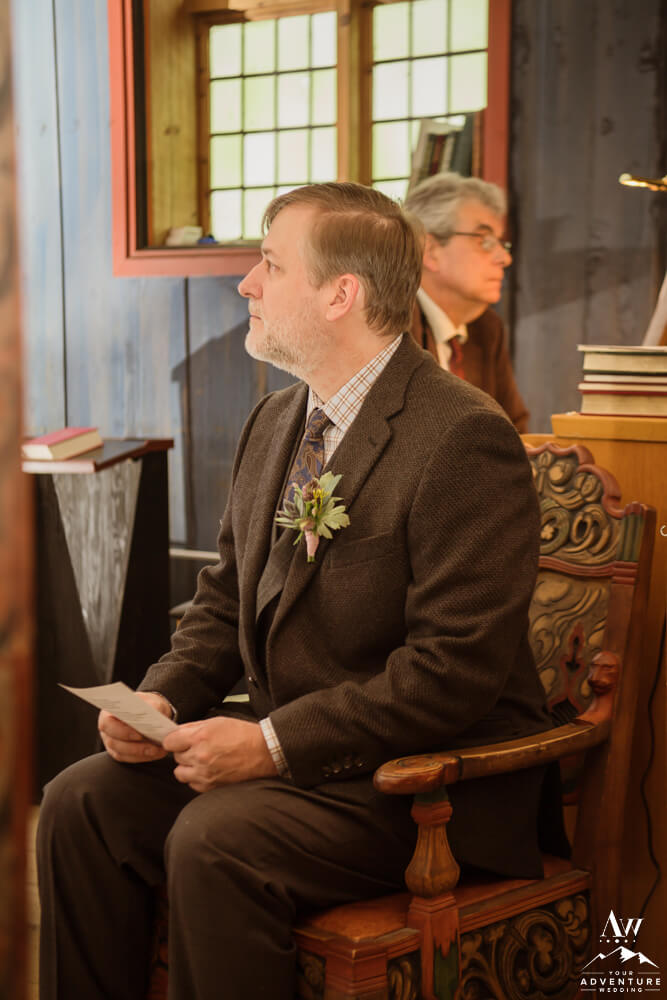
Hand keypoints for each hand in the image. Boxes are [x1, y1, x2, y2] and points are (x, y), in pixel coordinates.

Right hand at [99, 691, 170, 763]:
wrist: (153, 713)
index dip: (121, 730)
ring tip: (158, 750)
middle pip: (113, 741)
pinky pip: (129, 758)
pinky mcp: (120, 752)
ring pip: (121, 753)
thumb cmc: (148, 705)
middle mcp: (107, 729)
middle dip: (134, 746)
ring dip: (141, 753)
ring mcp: (112, 742)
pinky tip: (157, 753)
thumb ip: (153, 705)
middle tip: (153, 747)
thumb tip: (155, 711)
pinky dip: (144, 757)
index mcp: (109, 712)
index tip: (139, 735)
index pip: (107, 722)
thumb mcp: (152, 700)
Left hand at [163, 717, 277, 792]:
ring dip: (188, 767)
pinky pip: (192, 784)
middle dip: (184, 752)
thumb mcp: (217, 722)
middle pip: (175, 757)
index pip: (169, 742)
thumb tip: (177, 733)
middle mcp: (199, 756)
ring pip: (180, 773)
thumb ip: (194, 727)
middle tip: (198, 748)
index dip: (174, 740)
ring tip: (201, 761)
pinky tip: (208, 770)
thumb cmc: (243, 734)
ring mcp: (204, 773)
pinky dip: (197, 778)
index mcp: (200, 737)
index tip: (179, 740)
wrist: (263, 752)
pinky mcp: (210, 786)